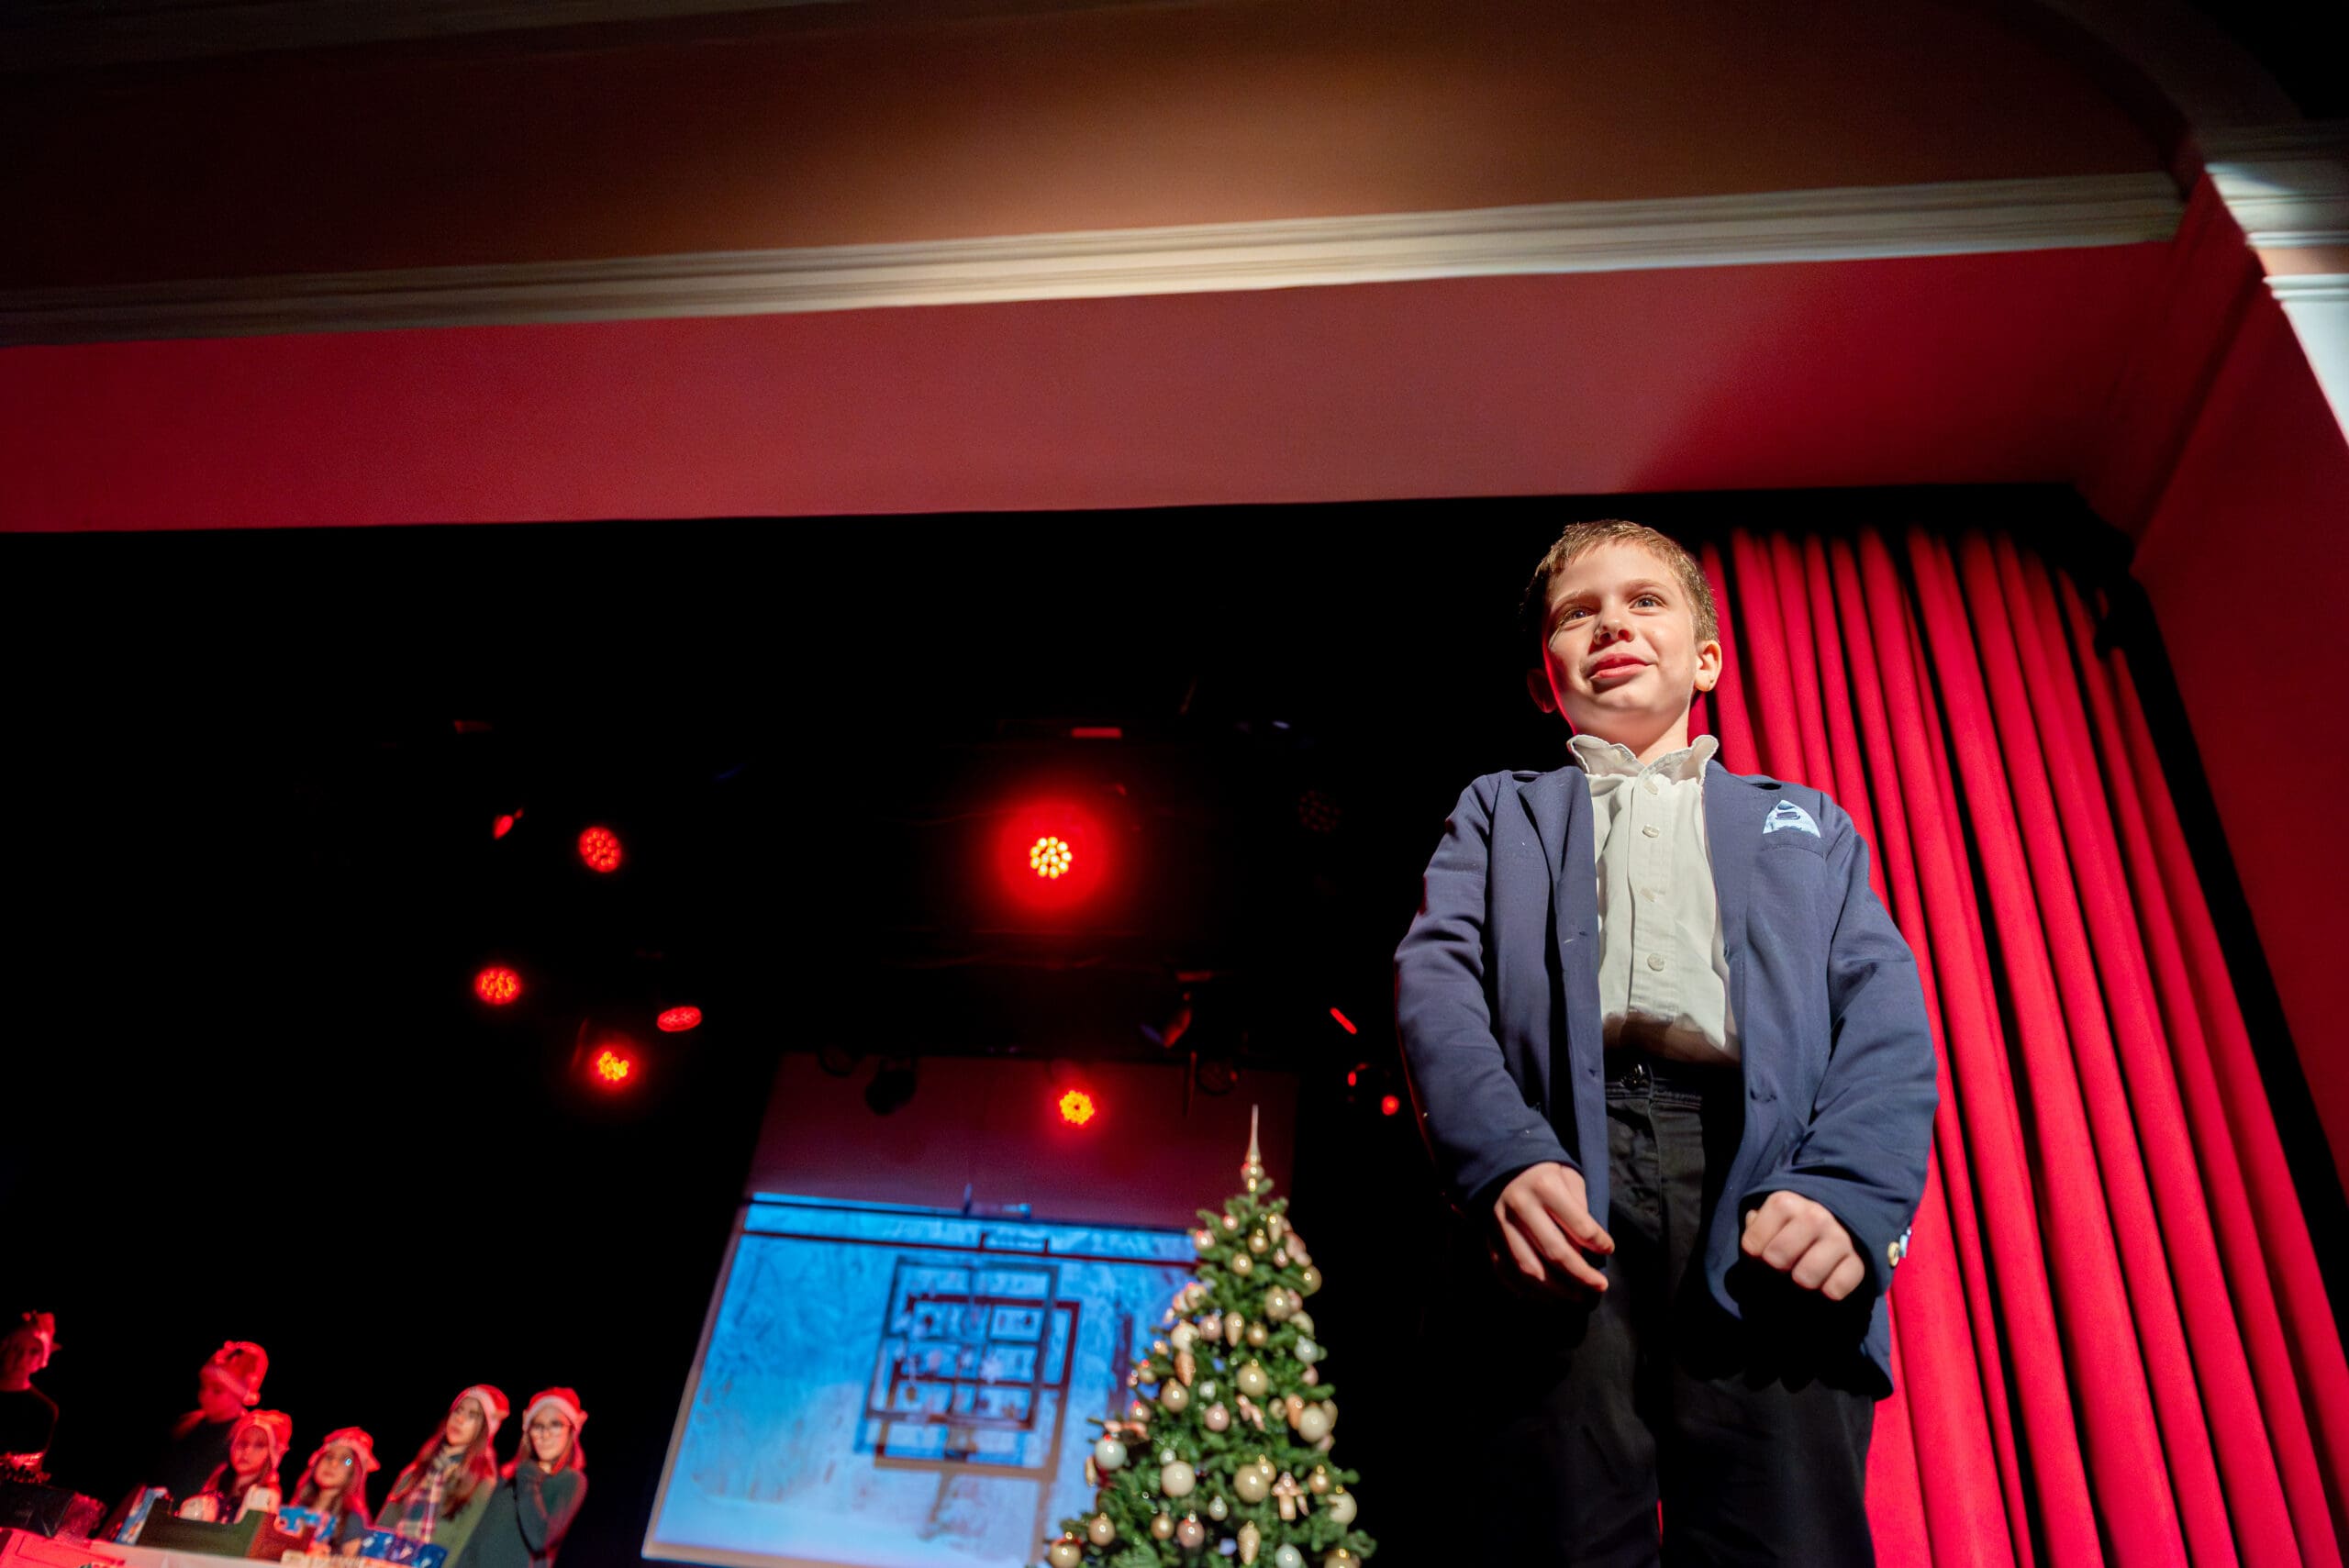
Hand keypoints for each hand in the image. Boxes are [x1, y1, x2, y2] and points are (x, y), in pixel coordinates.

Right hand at [1489, 1161, 1614, 1295]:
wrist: (1502, 1166)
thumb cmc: (1544, 1174)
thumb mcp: (1569, 1177)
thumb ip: (1581, 1210)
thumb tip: (1588, 1249)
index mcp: (1545, 1187)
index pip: (1579, 1226)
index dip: (1599, 1243)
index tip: (1608, 1249)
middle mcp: (1520, 1206)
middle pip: (1555, 1252)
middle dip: (1581, 1275)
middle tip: (1600, 1286)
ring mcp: (1500, 1224)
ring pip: (1529, 1269)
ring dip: (1556, 1290)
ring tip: (1576, 1296)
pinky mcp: (1489, 1237)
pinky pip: (1505, 1271)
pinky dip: (1525, 1289)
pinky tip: (1546, 1295)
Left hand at [1741, 1191, 1864, 1299]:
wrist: (1838, 1221)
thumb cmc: (1792, 1225)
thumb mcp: (1769, 1218)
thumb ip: (1754, 1227)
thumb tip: (1753, 1238)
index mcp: (1785, 1203)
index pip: (1752, 1245)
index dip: (1753, 1257)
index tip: (1762, 1253)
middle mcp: (1815, 1216)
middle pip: (1777, 1260)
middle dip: (1775, 1269)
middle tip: (1783, 1266)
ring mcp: (1839, 1237)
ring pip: (1805, 1278)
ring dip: (1801, 1282)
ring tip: (1802, 1274)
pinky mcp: (1859, 1260)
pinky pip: (1836, 1290)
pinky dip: (1828, 1292)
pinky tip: (1825, 1282)